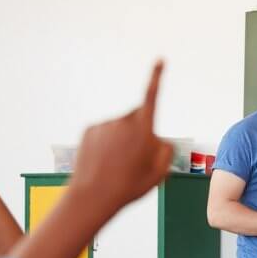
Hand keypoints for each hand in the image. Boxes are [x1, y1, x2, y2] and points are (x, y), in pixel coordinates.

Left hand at [72, 61, 172, 208]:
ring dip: (123, 140)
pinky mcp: (90, 130)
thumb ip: (166, 151)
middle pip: (138, 118)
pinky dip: (107, 144)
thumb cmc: (128, 187)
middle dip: (140, 130)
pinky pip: (105, 133)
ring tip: (118, 165)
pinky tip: (105, 162)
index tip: (160, 60)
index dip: (157, 77)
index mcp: (143, 128)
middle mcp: (123, 120)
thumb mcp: (159, 173)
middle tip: (137, 158)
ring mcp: (105, 124)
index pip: (152, 96)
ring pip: (120, 128)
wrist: (93, 197)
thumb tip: (158, 140)